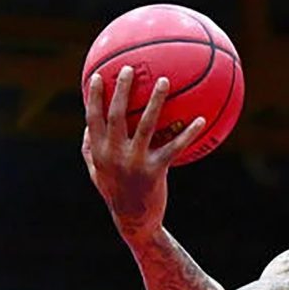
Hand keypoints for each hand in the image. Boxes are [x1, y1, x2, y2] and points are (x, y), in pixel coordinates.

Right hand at [83, 65, 204, 241]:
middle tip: (129, 69)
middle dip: (121, 90)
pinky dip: (188, 133)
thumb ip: (89, 148)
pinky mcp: (156, 170)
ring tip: (164, 82)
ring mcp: (135, 162)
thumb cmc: (115, 192)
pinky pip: (175, 147)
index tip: (97, 75)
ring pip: (147, 125)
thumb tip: (88, 124)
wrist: (134, 220)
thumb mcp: (96, 172)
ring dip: (155, 101)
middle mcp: (115, 154)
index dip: (93, 97)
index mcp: (99, 152)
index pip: (93, 119)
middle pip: (117, 115)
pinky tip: (200, 120)